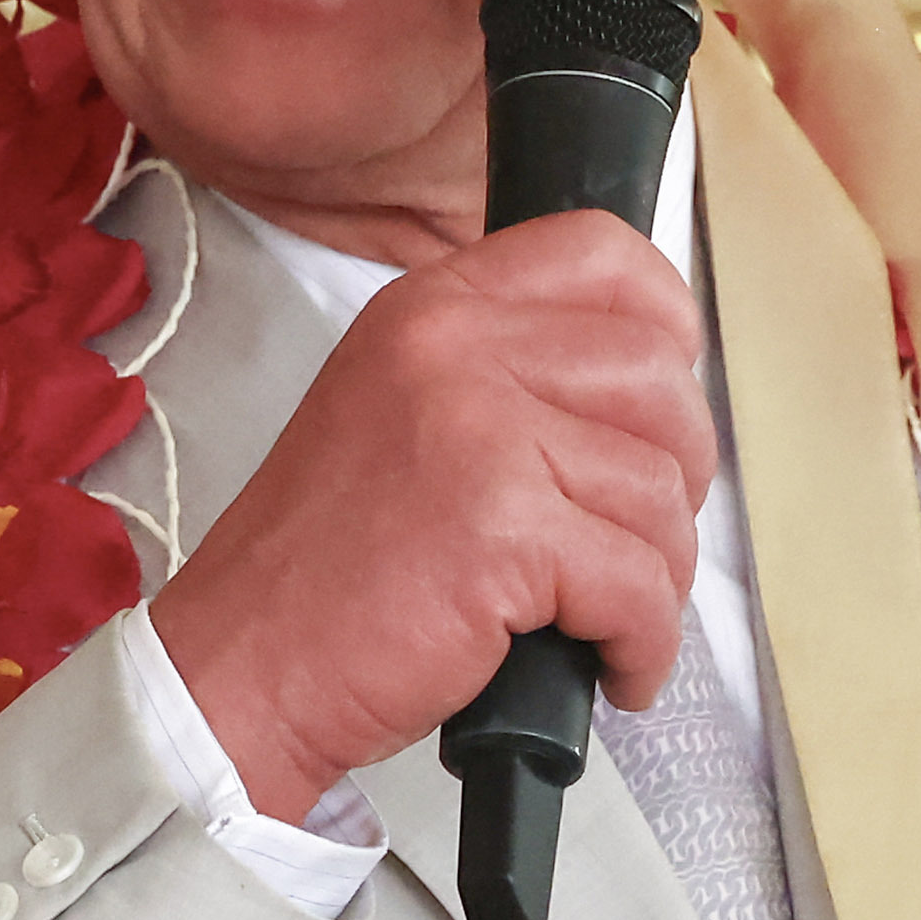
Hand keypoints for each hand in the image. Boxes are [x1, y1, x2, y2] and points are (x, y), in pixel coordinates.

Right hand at [151, 211, 715, 817]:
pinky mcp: (502, 529)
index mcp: (434, 307)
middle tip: (634, 542)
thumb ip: (504, 375)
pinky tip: (611, 667)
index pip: (599, 251)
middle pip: (657, 378)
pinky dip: (643, 644)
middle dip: (675, 477)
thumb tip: (652, 390)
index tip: (663, 405)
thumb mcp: (401, 414)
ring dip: (659, 577)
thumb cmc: (329, 568)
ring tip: (609, 621)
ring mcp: (480, 431)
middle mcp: (456, 346)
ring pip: (659, 492)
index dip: (665, 325)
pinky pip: (640, 583)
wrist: (245, 668)